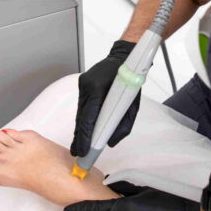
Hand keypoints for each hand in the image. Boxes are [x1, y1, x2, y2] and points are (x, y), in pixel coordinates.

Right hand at [71, 40, 140, 156]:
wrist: (123, 56)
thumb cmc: (131, 78)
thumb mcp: (133, 103)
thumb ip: (124, 124)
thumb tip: (111, 142)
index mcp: (98, 89)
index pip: (88, 117)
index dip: (85, 136)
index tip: (83, 150)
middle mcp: (86, 87)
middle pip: (81, 118)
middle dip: (79, 138)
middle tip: (77, 154)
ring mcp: (82, 86)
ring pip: (80, 113)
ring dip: (80, 130)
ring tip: (78, 147)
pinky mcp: (83, 86)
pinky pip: (82, 107)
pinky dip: (83, 121)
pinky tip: (82, 132)